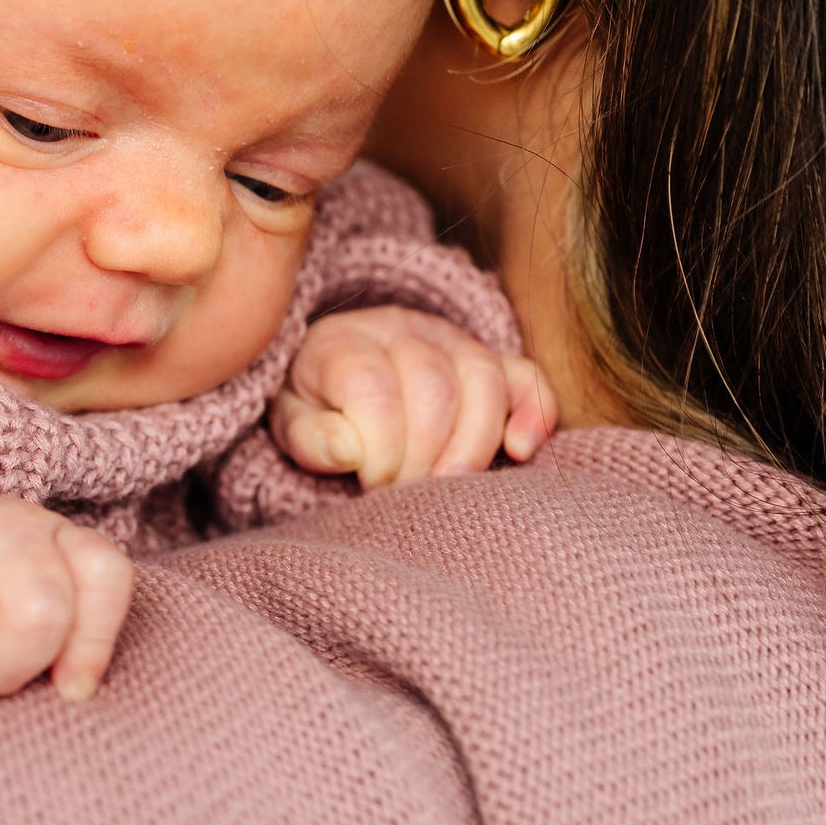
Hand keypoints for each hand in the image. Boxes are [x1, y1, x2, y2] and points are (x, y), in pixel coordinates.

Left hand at [269, 306, 557, 489]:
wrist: (335, 380)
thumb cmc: (317, 411)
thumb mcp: (292, 425)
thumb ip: (311, 438)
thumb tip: (348, 451)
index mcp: (343, 341)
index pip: (374, 389)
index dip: (379, 448)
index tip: (369, 485)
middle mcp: (402, 329)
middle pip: (433, 387)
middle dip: (423, 457)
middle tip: (405, 495)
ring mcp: (451, 340)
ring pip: (483, 379)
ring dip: (470, 447)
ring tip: (447, 488)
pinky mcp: (491, 361)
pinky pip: (525, 376)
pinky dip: (533, 412)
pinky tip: (519, 452)